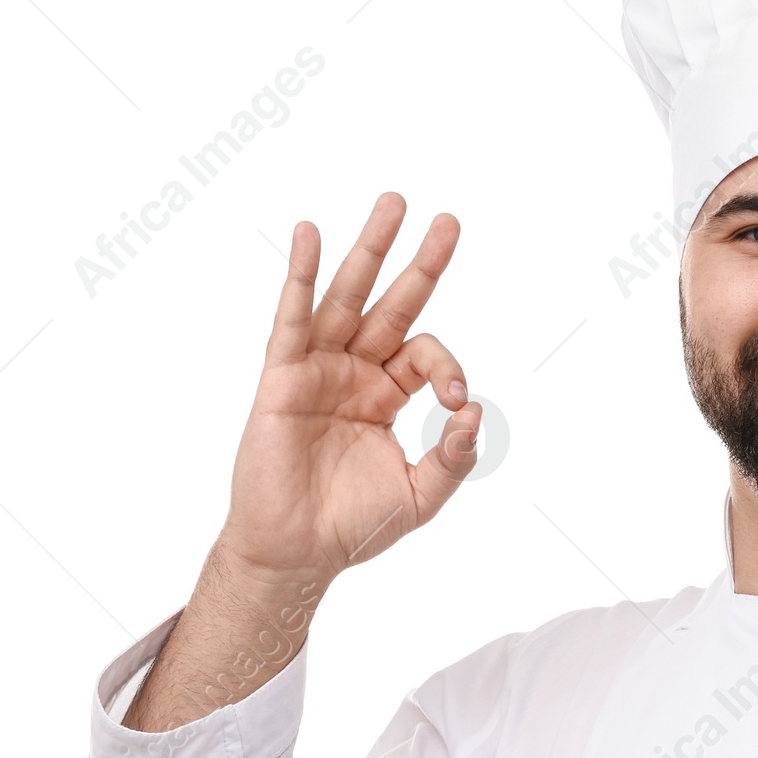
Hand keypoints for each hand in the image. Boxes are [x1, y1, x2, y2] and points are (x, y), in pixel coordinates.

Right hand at [124, 193, 477, 732]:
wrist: (298, 553)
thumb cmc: (354, 526)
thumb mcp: (421, 494)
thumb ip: (453, 456)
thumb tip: (475, 413)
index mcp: (386, 394)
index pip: (426, 356)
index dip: (449, 370)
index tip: (454, 406)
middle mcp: (353, 372)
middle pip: (391, 303)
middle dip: (419, 262)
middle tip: (447, 219)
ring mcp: (317, 370)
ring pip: (346, 298)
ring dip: (368, 251)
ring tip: (393, 204)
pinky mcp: (283, 378)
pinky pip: (291, 319)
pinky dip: (299, 277)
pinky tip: (309, 235)